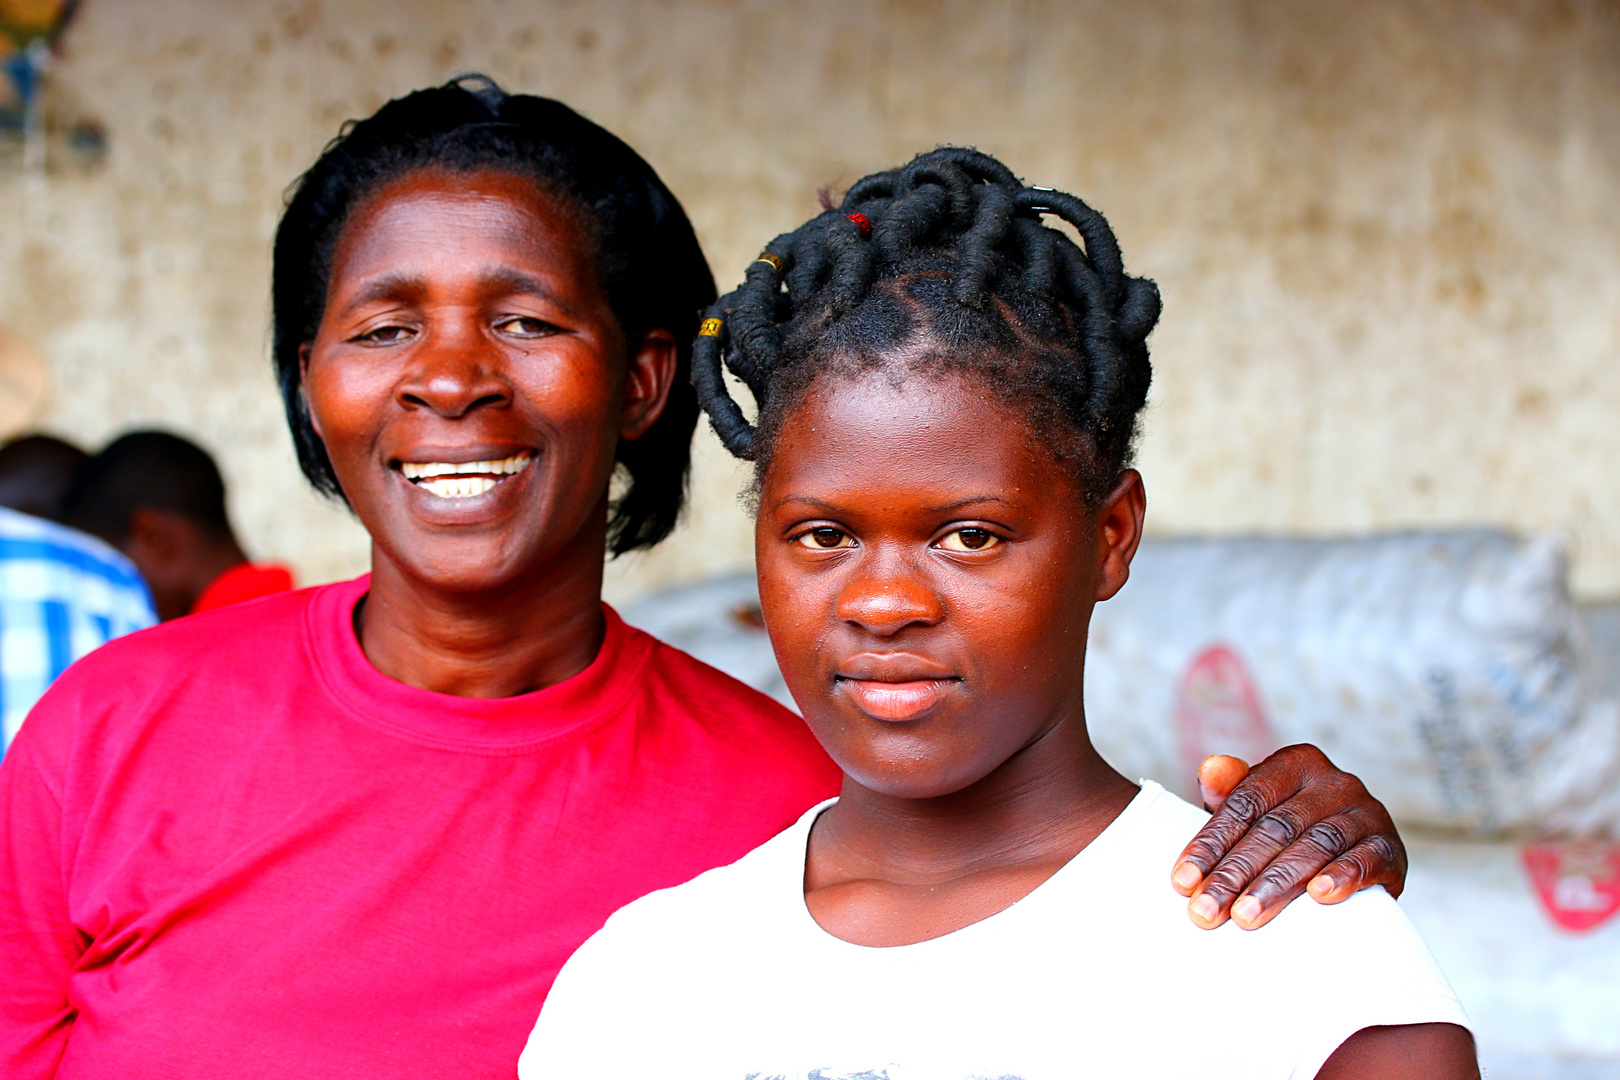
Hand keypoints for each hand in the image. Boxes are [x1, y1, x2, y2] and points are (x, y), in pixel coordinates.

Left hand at [1169, 745, 1406, 929]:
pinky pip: (1366, 859)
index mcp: (1294, 764)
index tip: (1182, 882)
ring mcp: (1366, 812)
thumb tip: (1211, 767)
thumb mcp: (1257, 810)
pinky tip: (1319, 897)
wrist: (1358, 856)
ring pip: (1314, 845)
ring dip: (1278, 884)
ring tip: (1246, 917)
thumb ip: (1230, 792)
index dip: (1211, 843)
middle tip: (1206, 910)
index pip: (1244, 803)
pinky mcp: (1391, 847)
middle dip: (1235, 873)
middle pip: (1274, 828)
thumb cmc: (1291, 833)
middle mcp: (1334, 781)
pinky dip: (1342, 876)